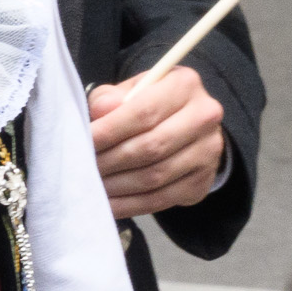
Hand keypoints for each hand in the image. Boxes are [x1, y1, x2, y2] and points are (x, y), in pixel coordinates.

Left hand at [88, 62, 228, 221]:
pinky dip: (129, 205)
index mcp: (185, 85)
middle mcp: (205, 116)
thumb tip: (100, 112)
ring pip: (155, 176)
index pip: (144, 112)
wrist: (183, 127)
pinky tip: (108, 203)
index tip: (82, 142)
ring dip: (117, 185)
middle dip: (110, 161)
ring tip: (92, 184)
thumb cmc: (149, 106)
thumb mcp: (129, 92)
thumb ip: (110, 98)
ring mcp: (208, 151)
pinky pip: (160, 200)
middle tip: (82, 167)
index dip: (109, 131)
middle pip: (151, 146)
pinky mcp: (202, 181)